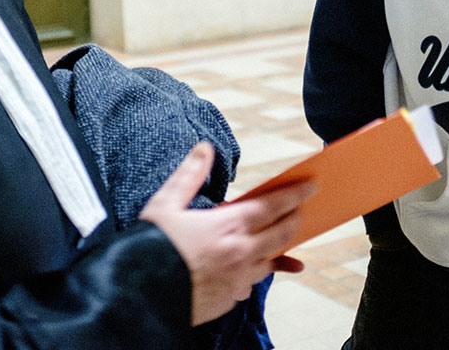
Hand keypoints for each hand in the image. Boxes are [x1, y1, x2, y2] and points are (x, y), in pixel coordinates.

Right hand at [140, 141, 316, 324]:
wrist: (137, 295)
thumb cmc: (149, 247)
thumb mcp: (165, 204)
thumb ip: (189, 175)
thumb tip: (204, 148)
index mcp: (227, 226)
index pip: (273, 206)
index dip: (295, 194)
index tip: (312, 185)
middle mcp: (239, 254)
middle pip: (282, 234)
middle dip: (294, 218)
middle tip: (300, 208)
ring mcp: (236, 280)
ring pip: (269, 261)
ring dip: (277, 248)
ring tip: (280, 238)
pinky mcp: (228, 300)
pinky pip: (250, 284)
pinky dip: (254, 272)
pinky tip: (252, 268)